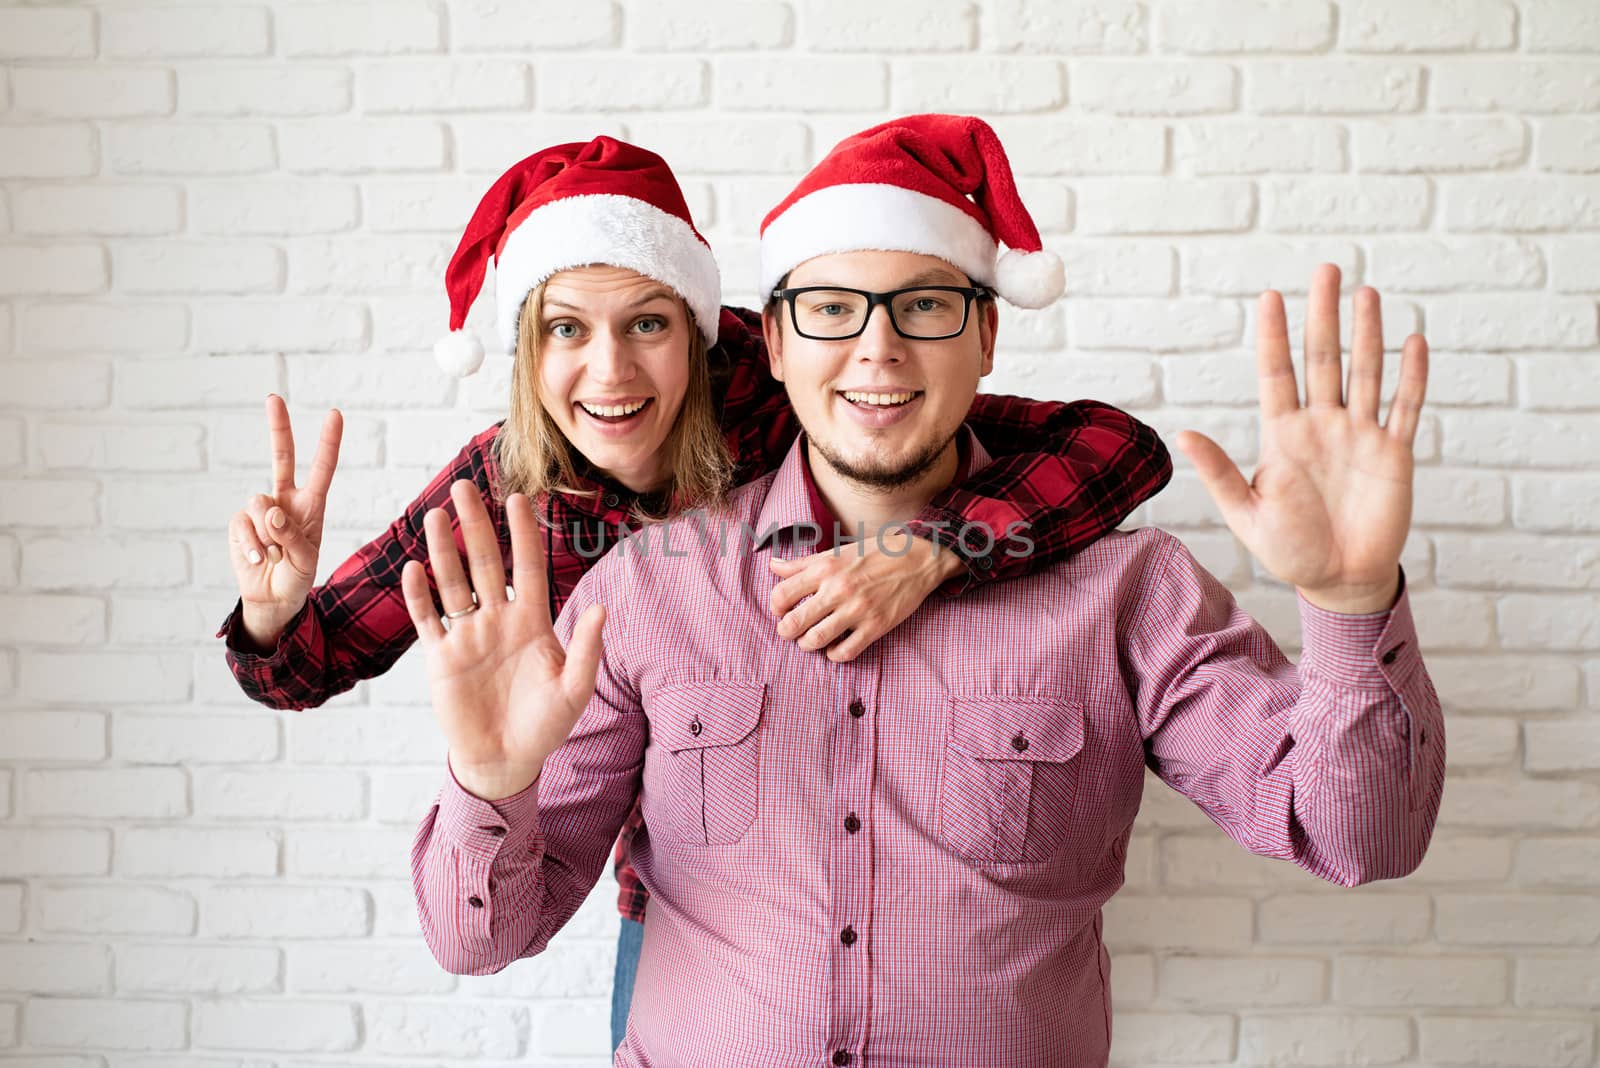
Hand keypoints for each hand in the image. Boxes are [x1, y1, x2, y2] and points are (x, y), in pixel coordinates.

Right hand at [227, 394, 342, 645]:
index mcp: (312, 505)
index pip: (322, 469)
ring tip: (276, 555)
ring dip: (268, 535)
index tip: (334, 414)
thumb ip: (292, 535)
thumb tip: (271, 510)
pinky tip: (260, 559)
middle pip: (281, 458)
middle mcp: (286, 500)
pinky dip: (252, 545)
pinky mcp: (240, 523)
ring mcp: (261, 511)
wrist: (272, 599)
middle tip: (273, 398)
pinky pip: (244, 525)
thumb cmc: (297, 577)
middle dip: (278, 427)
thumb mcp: (306, 560)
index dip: (328, 443)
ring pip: (260, 504)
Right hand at [401, 480, 605, 800]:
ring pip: (452, 583)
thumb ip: (588, 650)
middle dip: (475, 526)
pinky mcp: (441, 658)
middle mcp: (498, 620)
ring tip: (435, 516)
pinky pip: (428, 619)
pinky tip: (414, 569)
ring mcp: (467, 636)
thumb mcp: (574, 690)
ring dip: (444, 551)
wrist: (505, 760)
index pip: (526, 567)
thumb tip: (604, 608)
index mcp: (532, 622)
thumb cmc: (545, 726)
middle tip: (464, 487)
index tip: (518, 498)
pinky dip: (419, 596)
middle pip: (484, 564)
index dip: (522, 534)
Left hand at [768, 528, 962, 661]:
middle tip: (790, 630)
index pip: (781, 595)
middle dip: (785, 631)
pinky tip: (834, 645)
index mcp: (825, 568)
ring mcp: (857, 610)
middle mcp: (838, 590)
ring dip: (807, 644)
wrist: (919, 558)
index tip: (782, 610)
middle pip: (793, 623)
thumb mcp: (836, 552)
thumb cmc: (876, 552)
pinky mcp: (876, 626)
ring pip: (815, 641)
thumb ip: (802, 562)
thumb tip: (773, 566)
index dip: (775, 607)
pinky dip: (833, 654)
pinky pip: (844, 652)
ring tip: (810, 639)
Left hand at [1175, 264, 1427, 613]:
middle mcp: (1322, 426)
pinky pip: (1405, 408)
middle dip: (1324, 315)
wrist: (1337, 580)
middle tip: (1326, 269)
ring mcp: (1360, 436)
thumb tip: (1183, 433)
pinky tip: (1414, 341)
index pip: (1277, 374)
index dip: (1275, 337)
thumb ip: (1220, 472)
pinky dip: (1411, 376)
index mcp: (1283, 436)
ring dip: (1368, 334)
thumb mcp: (1247, 513)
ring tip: (1366, 293)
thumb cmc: (1288, 549)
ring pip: (1366, 373)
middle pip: (1323, 359)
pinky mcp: (1393, 454)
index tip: (1271, 297)